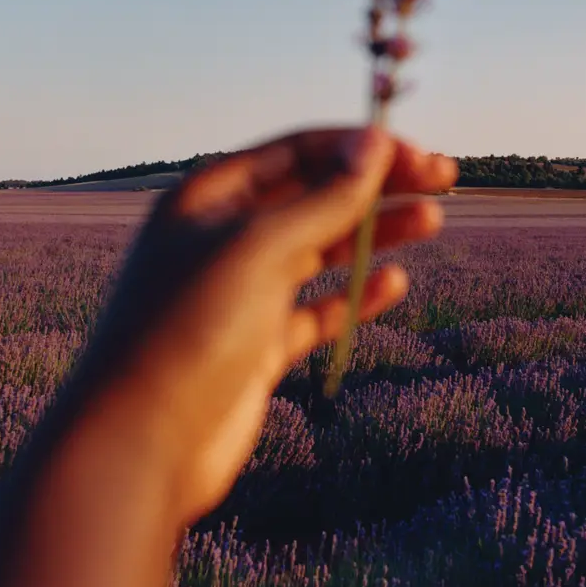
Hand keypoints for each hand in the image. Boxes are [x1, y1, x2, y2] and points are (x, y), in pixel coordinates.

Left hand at [69, 125, 456, 527]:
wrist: (142, 442)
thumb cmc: (188, 330)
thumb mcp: (259, 249)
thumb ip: (322, 198)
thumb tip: (374, 143)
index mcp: (209, 198)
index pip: (297, 151)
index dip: (359, 147)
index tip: (419, 154)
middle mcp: (223, 239)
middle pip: (313, 195)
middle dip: (376, 184)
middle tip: (444, 178)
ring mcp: (241, 293)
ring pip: (319, 249)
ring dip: (373, 233)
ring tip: (431, 220)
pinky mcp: (257, 345)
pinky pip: (316, 310)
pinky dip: (355, 295)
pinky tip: (395, 284)